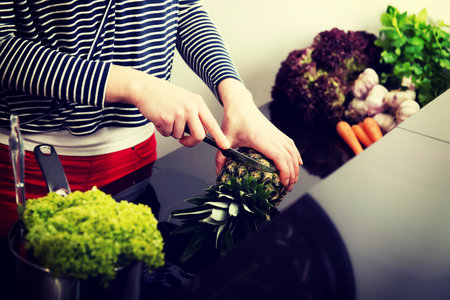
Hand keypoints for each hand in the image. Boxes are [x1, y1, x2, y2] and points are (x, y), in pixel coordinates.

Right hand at [105, 64, 229, 148]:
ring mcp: (179, 113)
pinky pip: (167, 134)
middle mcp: (190, 108)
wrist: (145, 88)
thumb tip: (201, 132)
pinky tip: (159, 118)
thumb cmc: (164, 94)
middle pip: (199, 135)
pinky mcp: (167, 119)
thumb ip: (194, 114)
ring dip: (172, 131)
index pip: (212, 123)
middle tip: (184, 140)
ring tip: (166, 118)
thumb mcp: (185, 100)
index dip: (219, 136)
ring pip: (180, 136)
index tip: (224, 146)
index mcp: (197, 103)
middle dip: (191, 142)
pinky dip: (162, 130)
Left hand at [216, 78, 301, 190]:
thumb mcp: (225, 139)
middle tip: (288, 188)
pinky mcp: (277, 131)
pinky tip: (298, 163)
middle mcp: (271, 136)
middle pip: (288, 157)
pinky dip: (296, 154)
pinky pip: (290, 144)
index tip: (284, 183)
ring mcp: (276, 133)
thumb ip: (220, 157)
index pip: (278, 156)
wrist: (240, 104)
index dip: (284, 171)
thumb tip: (218, 173)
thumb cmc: (233, 121)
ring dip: (295, 166)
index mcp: (260, 139)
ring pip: (292, 151)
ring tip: (293, 180)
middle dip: (292, 174)